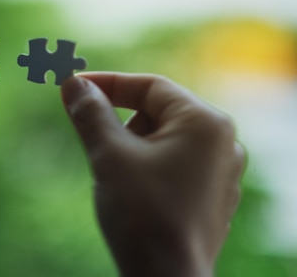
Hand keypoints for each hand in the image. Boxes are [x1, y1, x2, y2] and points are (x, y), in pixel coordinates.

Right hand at [61, 73, 244, 276]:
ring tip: (114, 177)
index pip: (150, 86)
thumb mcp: (109, 155)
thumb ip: (90, 113)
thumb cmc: (142, 214)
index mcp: (206, 123)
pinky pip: (174, 167)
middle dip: (120, 123)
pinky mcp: (212, 198)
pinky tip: (132, 194)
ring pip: (164, 141)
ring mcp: (221, 173)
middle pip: (159, 113)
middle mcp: (223, 144)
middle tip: (92, 142)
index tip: (73, 88)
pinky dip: (146, 168)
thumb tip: (72, 83)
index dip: (107, 84)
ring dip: (131, 147)